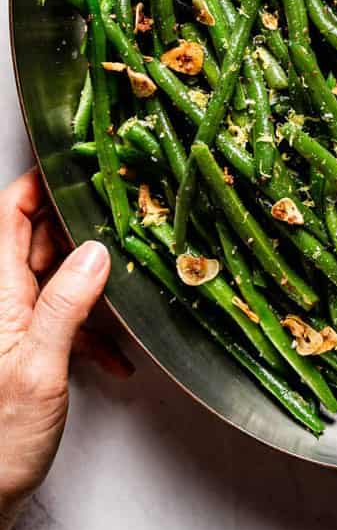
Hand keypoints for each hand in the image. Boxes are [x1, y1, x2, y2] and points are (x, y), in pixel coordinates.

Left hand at [0, 170, 119, 529]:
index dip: (38, 184)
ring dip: (94, 284)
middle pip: (38, 240)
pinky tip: (115, 353)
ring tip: (131, 286)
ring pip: (56, 278)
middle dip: (83, 229)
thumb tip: (97, 251)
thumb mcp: (39, 369)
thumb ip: (66, 304)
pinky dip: (92, 330)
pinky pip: (63, 318)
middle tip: (128, 216)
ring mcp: (12, 324)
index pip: (8, 217)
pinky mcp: (27, 349)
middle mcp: (0, 301)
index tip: (76, 160)